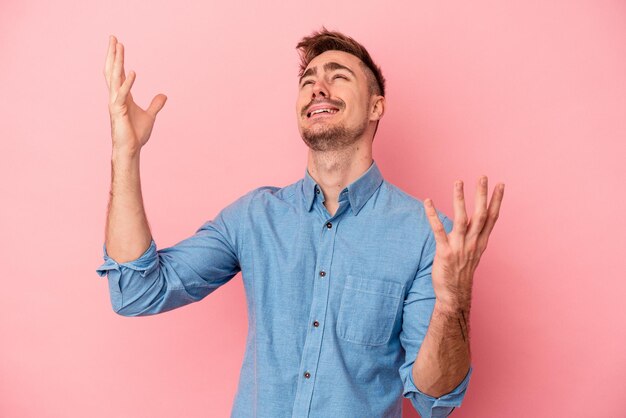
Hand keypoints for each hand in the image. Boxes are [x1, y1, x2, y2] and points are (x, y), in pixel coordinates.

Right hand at [104, 35, 166, 153]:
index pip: (117, 72)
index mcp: (121, 96)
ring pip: (114, 78)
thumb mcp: (150, 116)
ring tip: (120, 46)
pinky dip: (128, 83)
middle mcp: (115, 96)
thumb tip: (164, 96)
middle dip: (113, 54)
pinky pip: (122, 94)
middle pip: (112, 70)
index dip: (117, 58)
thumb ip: (155, 105)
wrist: (130, 150)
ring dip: (117, 62)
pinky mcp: (118, 111)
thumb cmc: (136, 134)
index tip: (118, 43)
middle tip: (113, 37)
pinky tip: (133, 72)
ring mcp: (115, 103)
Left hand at [424, 176, 504, 311]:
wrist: (454, 295)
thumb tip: (473, 221)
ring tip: (458, 181)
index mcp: (480, 242)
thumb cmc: (461, 273)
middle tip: (482, 176)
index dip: (497, 201)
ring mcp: (459, 247)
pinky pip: (438, 230)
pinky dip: (433, 215)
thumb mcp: (472, 253)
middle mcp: (472, 243)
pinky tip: (427, 201)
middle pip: (480, 215)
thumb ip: (474, 236)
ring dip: (459, 199)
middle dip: (482, 195)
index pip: (492, 218)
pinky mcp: (445, 252)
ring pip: (462, 219)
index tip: (500, 184)